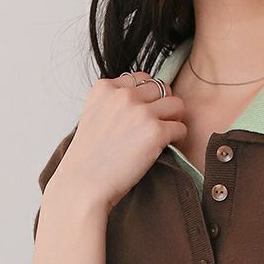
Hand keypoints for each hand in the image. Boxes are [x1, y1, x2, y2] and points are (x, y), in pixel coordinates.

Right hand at [50, 72, 186, 213]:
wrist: (83, 185)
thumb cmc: (87, 161)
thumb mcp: (93, 118)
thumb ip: (114, 104)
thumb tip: (143, 103)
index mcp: (104, 88)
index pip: (141, 78)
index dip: (147, 98)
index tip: (142, 116)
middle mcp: (123, 94)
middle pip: (162, 88)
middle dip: (163, 107)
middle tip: (157, 127)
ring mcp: (140, 112)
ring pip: (176, 105)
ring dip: (174, 120)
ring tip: (164, 138)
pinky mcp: (155, 132)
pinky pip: (181, 128)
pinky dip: (178, 140)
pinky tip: (165, 150)